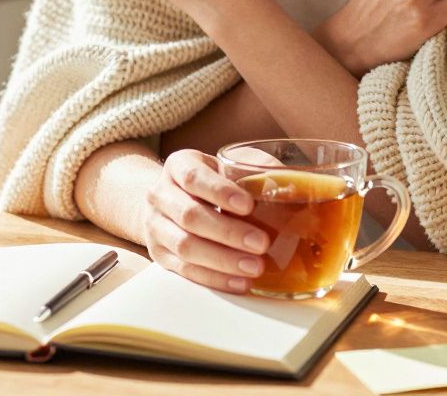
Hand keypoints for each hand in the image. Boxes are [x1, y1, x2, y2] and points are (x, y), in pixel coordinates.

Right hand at [142, 149, 269, 293]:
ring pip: (185, 246)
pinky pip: (185, 271)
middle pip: (189, 215)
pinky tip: (239, 281)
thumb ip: (255, 169)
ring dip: (223, 260)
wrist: (174, 198)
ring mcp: (156, 227)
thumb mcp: (230, 164)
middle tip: (261, 243)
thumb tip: (290, 185)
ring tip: (255, 267)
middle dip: (228, 232)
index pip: (193, 177)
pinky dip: (215, 278)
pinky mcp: (160, 255)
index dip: (220, 192)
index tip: (248, 205)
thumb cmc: (214, 180)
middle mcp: (160, 195)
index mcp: (178, 165)